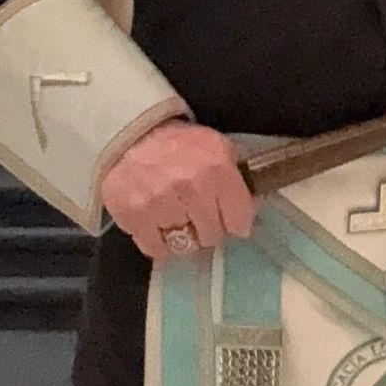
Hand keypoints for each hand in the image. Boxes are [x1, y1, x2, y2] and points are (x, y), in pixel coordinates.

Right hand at [100, 117, 255, 260]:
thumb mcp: (217, 146)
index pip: (240, 220)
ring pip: (185, 245)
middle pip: (212, 236)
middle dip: (209, 227)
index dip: (236, 221)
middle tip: (199, 215)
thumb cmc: (180, 143)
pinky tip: (158, 225)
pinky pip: (157, 249)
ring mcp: (160, 204)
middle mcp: (191, 188)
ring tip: (177, 218)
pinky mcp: (133, 218)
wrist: (130, 135)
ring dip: (183, 235)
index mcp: (217, 168)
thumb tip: (255, 205)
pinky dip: (159, 242)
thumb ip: (238, 175)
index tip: (230, 219)